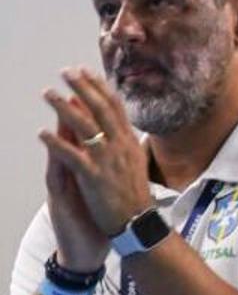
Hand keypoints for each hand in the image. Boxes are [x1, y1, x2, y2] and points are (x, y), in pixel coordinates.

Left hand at [41, 72, 155, 249]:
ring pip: (84, 127)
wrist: (138, 223)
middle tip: (66, 72)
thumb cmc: (134, 195)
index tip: (86, 71)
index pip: (114, 107)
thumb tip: (117, 126)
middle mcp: (120, 147)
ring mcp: (107, 161)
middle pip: (100, 110)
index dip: (99, 87)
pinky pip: (72, 156)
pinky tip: (42, 133)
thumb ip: (125, 143)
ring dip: (64, 108)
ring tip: (47, 93)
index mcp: (129, 142)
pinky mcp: (94, 177)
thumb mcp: (135, 162)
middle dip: (82, 88)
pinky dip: (57, 143)